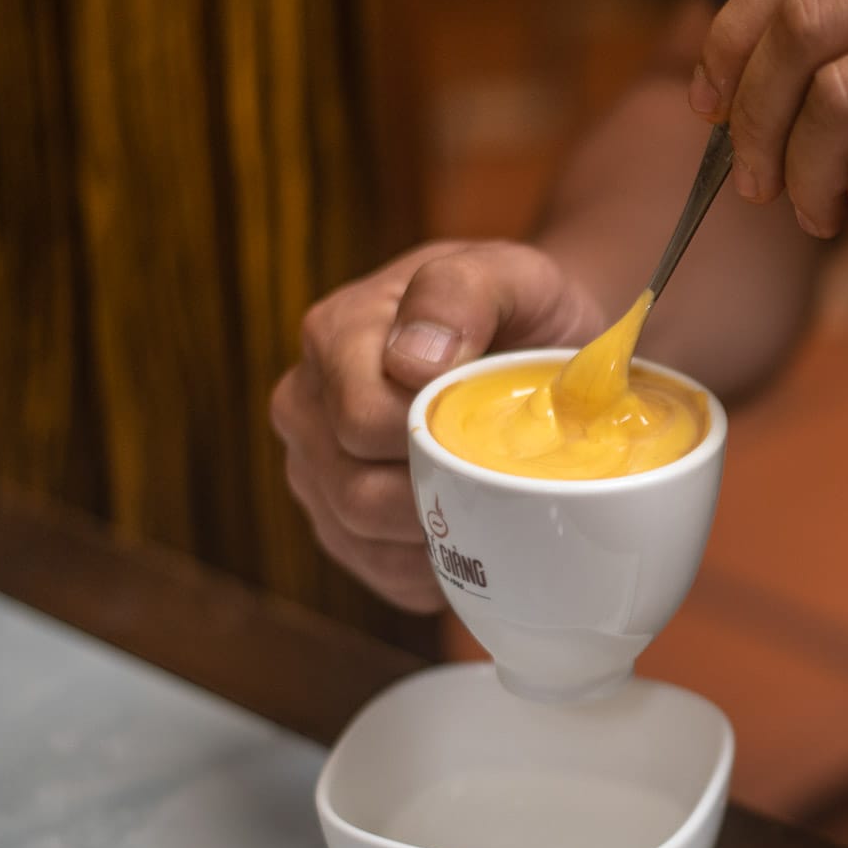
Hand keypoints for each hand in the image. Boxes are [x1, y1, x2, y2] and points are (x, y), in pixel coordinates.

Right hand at [270, 241, 605, 609]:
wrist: (541, 342)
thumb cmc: (524, 309)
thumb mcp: (513, 273)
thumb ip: (460, 292)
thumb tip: (408, 361)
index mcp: (334, 337)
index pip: (364, 425)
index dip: (437, 441)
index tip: (495, 426)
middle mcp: (306, 405)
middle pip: (357, 495)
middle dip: (441, 496)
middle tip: (506, 475)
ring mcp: (315, 470)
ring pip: (363, 540)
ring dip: (439, 537)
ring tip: (493, 502)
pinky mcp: (341, 525)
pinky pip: (380, 574)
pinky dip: (436, 566)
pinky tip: (475, 533)